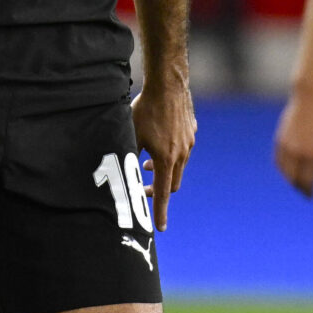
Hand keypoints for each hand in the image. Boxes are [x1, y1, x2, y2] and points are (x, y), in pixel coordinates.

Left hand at [133, 70, 194, 229]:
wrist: (168, 84)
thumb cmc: (146, 109)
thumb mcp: (131, 134)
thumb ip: (128, 156)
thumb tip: (121, 174)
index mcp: (166, 160)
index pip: (162, 193)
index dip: (160, 212)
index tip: (160, 228)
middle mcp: (181, 155)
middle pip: (172, 184)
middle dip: (158, 189)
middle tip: (142, 186)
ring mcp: (189, 143)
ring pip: (178, 167)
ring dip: (163, 170)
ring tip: (147, 162)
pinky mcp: (192, 131)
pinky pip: (183, 151)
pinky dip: (171, 155)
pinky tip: (159, 142)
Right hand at [274, 88, 312, 197]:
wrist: (309, 99)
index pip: (307, 181)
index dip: (309, 191)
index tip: (312, 196)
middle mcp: (298, 152)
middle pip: (294, 179)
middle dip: (300, 188)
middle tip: (306, 193)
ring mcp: (286, 146)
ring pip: (285, 172)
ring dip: (291, 180)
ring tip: (298, 184)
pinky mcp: (279, 140)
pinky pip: (278, 161)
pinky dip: (283, 169)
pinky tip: (289, 172)